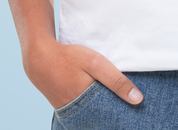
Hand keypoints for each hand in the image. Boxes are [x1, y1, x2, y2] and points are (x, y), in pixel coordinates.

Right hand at [23, 40, 143, 109]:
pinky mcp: (66, 108)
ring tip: (115, 104)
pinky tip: (99, 99)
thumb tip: (138, 99)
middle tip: (128, 112)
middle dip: (115, 115)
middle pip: (104, 118)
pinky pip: (84, 111)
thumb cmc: (68, 58)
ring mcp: (71, 111)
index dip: (123, 115)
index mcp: (90, 104)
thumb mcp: (95, 63)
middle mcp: (80, 112)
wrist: (39, 59)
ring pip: (93, 115)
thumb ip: (116, 81)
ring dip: (103, 111)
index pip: (113, 117)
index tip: (136, 114)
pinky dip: (92, 107)